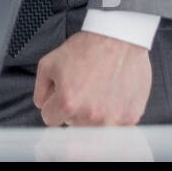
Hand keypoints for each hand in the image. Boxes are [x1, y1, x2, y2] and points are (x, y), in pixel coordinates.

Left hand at [33, 30, 151, 125]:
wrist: (119, 38)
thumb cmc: (86, 48)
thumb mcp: (49, 63)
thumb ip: (40, 90)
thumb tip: (43, 106)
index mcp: (68, 102)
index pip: (50, 120)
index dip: (53, 106)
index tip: (61, 96)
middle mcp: (90, 115)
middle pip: (72, 126)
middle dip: (72, 112)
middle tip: (82, 91)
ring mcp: (112, 119)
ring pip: (92, 132)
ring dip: (92, 117)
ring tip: (97, 93)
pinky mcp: (130, 118)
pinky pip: (115, 129)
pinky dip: (112, 117)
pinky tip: (112, 98)